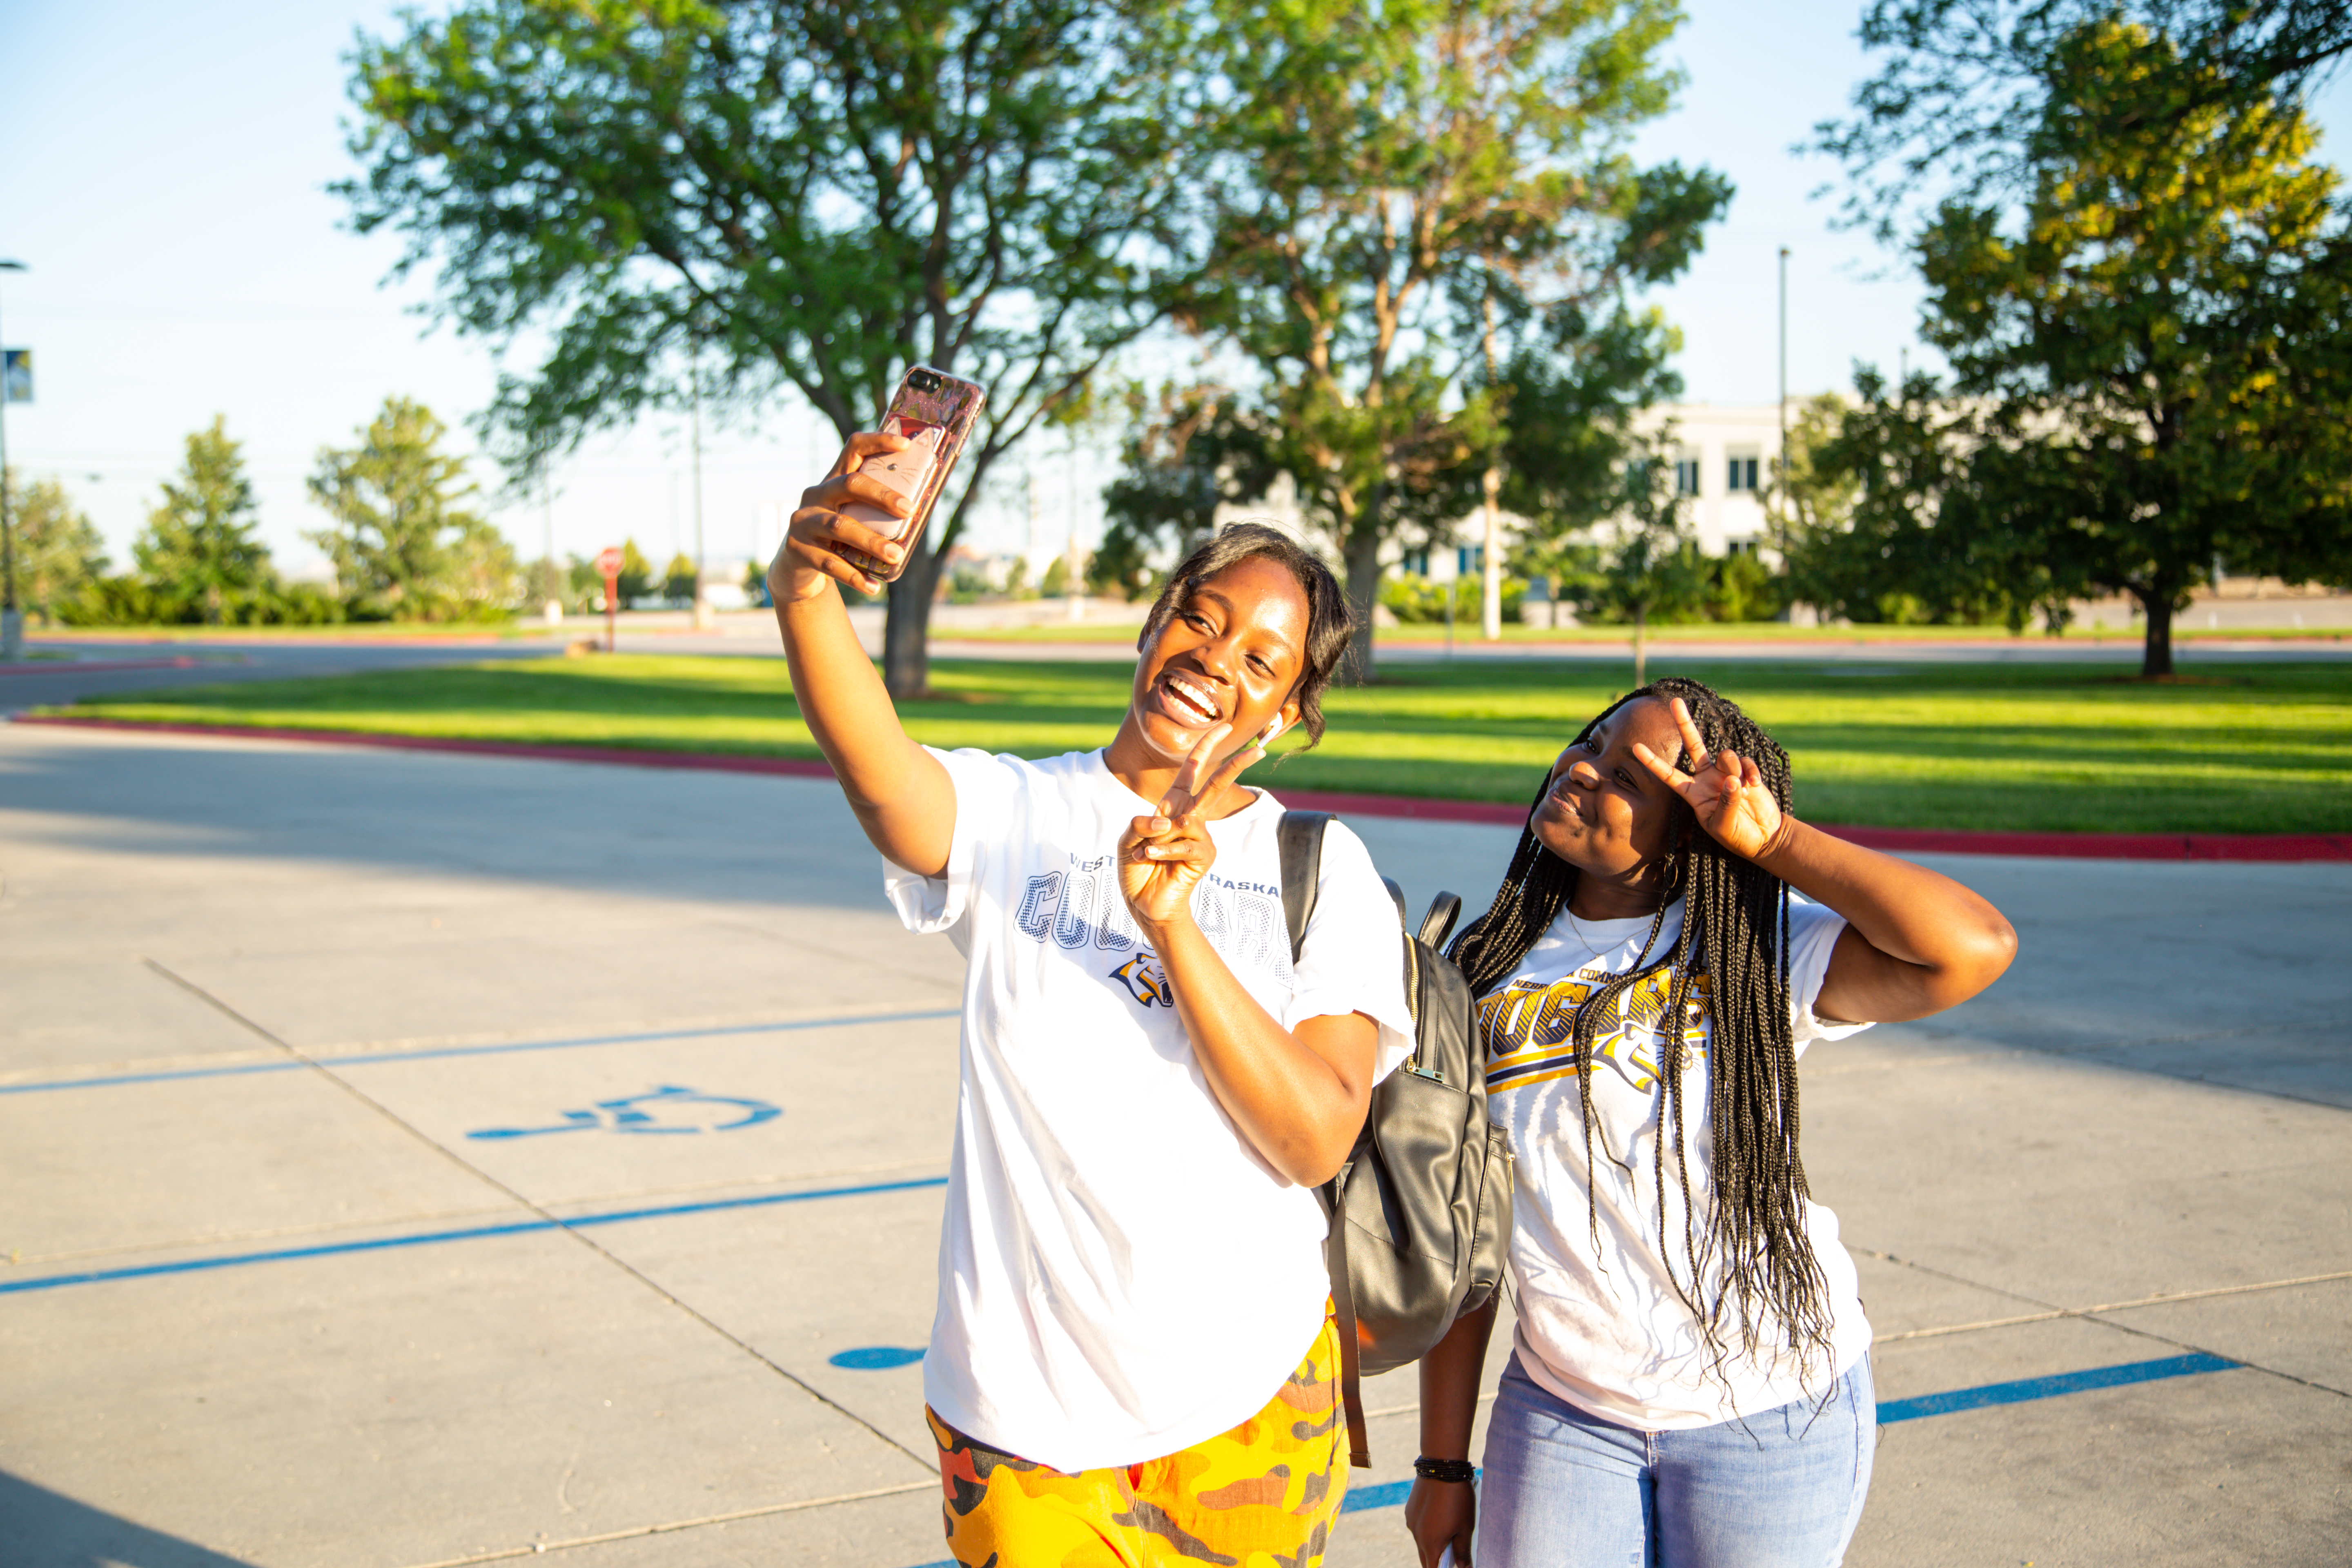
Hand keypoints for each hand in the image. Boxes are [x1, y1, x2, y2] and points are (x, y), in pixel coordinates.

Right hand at [768, 431, 914, 603]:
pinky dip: (854, 576)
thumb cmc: (836, 540)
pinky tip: (873, 586)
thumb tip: (919, 515)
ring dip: (872, 541)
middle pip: (849, 485)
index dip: (878, 441)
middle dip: (882, 496)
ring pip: (840, 526)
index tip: (906, 445)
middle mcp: (815, 496)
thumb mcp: (851, 518)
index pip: (854, 448)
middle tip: (909, 510)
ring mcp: (803, 522)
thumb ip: (873, 512)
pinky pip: (829, 563)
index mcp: (833, 481)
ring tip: (896, 555)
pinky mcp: (796, 549)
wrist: (795, 569)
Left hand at [1116, 723, 1267, 933]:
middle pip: (1216, 785)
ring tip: (1145, 853)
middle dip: (1236, 766)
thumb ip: (1141, 822)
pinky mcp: (1204, 856)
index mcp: (1173, 805)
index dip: (1206, 746)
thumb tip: (1169, 821)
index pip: (1192, 769)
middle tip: (1259, 750)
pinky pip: (1184, 844)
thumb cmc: (1136, 867)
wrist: (1144, 901)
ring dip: (1157, 837)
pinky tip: (1151, 858)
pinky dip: (1162, 851)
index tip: (1224, 727)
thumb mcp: (1128, 837)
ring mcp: (1200, 837)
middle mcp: (1190, 817)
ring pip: (1187, 820)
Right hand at [1403, 1475, 1474, 1566]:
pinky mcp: (1409, 1509)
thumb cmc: (1457, 1499)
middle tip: (1453, 1556)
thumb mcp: (1465, 1527)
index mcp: (1430, 1544)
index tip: (1452, 1566)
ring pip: (1420, 1541)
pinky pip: (1417, 1526)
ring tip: (1448, 1533)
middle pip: (1425, 1558)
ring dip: (1431, 1544)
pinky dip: (1426, 1529)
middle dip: (1437, 1562)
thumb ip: (1463, 1551)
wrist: (1441, 1466)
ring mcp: (1411, 1521)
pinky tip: (1439, 1517)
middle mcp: (1416, 1535)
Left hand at [1632, 695, 1789, 862]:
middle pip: (1693, 745)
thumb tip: (1731, 780)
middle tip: (1675, 702)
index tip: (1636, 747)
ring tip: (1743, 788)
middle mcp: (1706, 778)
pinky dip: (1751, 772)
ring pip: (1724, 754)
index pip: (1669, 774)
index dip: (1653, 762)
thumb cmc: (1737, 835)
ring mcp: (1725, 772)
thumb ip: (1725, 803)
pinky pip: (1745, 761)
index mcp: (1693, 793)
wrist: (1763, 836)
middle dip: (1684, 723)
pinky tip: (1755, 785)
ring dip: (1733, 768)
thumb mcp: (1723, 825)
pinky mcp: (1745, 770)